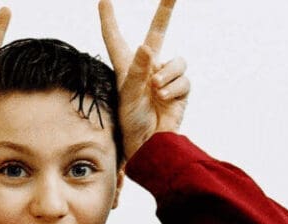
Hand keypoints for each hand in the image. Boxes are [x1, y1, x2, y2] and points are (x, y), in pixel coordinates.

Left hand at [99, 0, 189, 159]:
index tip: (103, 1)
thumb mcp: (128, 96)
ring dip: (167, 74)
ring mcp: (165, 78)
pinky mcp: (180, 90)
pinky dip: (174, 88)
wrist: (148, 145)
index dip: (109, 20)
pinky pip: (184, 79)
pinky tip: (163, 98)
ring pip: (177, 61)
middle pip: (158, 32)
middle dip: (165, 11)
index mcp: (127, 68)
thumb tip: (146, 46)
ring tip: (155, 89)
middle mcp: (147, 69)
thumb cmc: (131, 123)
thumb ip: (136, 71)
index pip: (115, 39)